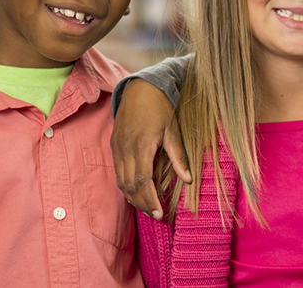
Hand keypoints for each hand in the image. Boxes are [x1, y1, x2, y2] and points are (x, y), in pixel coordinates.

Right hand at [112, 78, 188, 219]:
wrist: (141, 87)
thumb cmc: (161, 107)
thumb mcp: (173, 130)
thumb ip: (179, 156)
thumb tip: (188, 179)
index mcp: (141, 145)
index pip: (142, 181)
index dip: (150, 200)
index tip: (160, 214)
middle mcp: (125, 148)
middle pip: (129, 185)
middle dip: (142, 203)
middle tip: (156, 215)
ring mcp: (117, 147)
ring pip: (121, 181)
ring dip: (133, 197)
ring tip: (148, 208)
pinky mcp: (114, 145)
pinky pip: (118, 171)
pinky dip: (126, 185)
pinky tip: (137, 192)